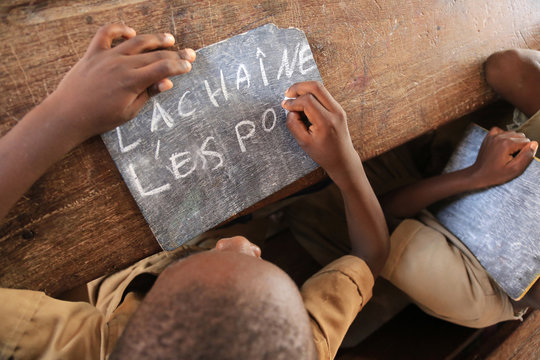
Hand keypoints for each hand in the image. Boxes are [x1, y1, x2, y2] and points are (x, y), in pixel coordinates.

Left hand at [46, 24, 195, 141]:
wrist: (67, 115)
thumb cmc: (99, 118)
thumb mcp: (129, 112)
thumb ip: (148, 94)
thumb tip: (167, 82)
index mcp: (132, 81)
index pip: (163, 69)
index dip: (179, 66)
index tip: (189, 66)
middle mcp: (121, 65)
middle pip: (154, 55)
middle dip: (175, 54)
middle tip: (189, 53)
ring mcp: (107, 57)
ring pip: (136, 42)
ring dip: (155, 39)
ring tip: (169, 38)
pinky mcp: (93, 54)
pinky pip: (105, 34)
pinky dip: (118, 29)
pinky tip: (130, 32)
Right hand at [281, 81, 359, 181]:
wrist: (342, 159)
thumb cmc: (323, 153)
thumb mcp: (303, 142)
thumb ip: (293, 124)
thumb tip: (290, 109)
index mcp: (326, 122)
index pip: (307, 101)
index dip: (293, 102)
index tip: (285, 106)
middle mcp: (335, 112)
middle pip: (316, 87)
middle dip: (298, 87)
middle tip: (287, 93)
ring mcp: (339, 109)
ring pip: (320, 88)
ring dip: (305, 89)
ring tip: (294, 97)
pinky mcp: (338, 109)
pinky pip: (323, 95)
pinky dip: (311, 95)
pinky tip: (303, 103)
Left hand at [470, 127, 537, 187]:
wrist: (478, 174)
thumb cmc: (495, 174)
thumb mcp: (514, 169)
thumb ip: (526, 156)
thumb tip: (534, 144)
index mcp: (507, 144)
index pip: (527, 142)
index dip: (524, 152)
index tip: (516, 159)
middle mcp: (500, 137)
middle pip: (521, 136)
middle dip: (520, 146)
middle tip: (512, 157)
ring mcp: (493, 136)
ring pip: (512, 133)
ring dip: (513, 141)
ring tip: (507, 153)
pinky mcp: (488, 137)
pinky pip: (501, 130)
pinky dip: (504, 136)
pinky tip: (502, 145)